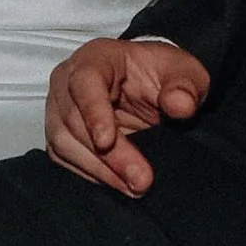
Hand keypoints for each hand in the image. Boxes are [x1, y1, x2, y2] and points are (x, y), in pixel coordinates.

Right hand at [44, 37, 209, 195]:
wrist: (152, 87)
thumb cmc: (163, 75)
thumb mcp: (185, 73)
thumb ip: (185, 87)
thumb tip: (180, 105)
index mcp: (96, 58)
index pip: (84, 82)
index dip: (93, 112)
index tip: (107, 142)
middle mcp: (68, 81)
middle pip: (74, 119)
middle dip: (108, 155)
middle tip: (140, 180)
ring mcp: (59, 108)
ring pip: (64, 142)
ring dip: (99, 170)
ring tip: (134, 187)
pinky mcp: (61, 134)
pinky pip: (65, 158)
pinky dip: (92, 175)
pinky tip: (119, 185)